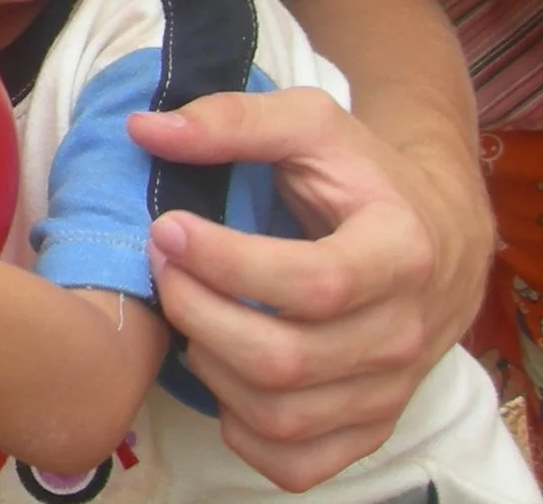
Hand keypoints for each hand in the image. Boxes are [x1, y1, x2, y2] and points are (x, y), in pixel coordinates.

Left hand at [127, 87, 488, 487]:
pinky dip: (240, 429)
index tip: (168, 228)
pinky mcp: (368, 426)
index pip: (312, 284)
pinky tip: (218, 369)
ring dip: (208, 364)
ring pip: (280, 416)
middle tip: (162, 266)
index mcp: (400, 253)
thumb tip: (145, 130)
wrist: (436, 235)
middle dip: (197, 311)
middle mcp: (403, 334)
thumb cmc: (363, 176)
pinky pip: (295, 462)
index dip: (225, 263)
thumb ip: (232, 119)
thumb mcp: (310, 123)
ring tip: (187, 308)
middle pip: (284, 360)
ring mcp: (388, 390)